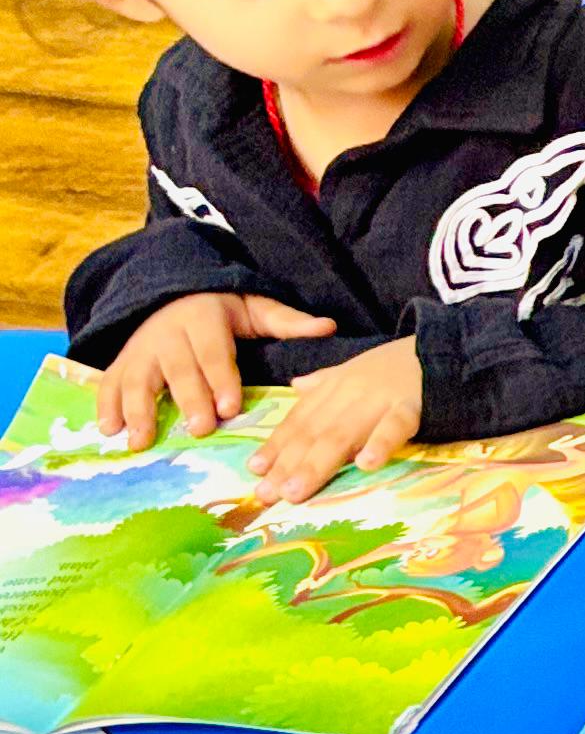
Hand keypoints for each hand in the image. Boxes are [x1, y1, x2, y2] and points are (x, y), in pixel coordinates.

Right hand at [92, 291, 337, 446]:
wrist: (174, 293)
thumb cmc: (225, 311)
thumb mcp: (256, 308)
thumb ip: (288, 321)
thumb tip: (328, 327)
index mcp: (204, 319)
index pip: (214, 351)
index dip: (220, 379)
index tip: (230, 407)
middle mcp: (168, 332)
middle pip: (178, 368)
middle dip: (188, 399)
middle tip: (200, 429)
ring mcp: (141, 348)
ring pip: (137, 378)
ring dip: (138, 409)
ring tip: (140, 440)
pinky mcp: (123, 360)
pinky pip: (110, 382)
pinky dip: (106, 405)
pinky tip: (109, 430)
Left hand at [246, 338, 422, 505]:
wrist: (440, 347)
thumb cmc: (396, 365)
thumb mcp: (354, 368)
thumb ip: (324, 382)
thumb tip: (295, 386)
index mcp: (334, 388)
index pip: (299, 419)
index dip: (276, 445)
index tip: (255, 471)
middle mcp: (348, 395)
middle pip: (313, 432)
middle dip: (287, 464)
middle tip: (268, 495)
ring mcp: (378, 401)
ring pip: (342, 434)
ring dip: (316, 464)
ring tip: (297, 491)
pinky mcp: (410, 407)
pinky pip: (393, 427)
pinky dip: (380, 444)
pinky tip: (366, 465)